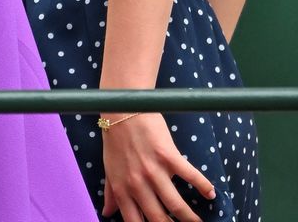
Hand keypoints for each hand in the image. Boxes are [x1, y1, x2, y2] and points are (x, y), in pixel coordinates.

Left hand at [101, 112, 215, 221]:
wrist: (121, 108)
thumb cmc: (114, 139)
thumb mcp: (109, 167)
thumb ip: (111, 192)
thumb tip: (107, 213)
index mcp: (122, 189)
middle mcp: (137, 183)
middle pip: (159, 219)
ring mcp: (154, 170)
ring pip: (176, 205)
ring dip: (191, 218)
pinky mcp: (168, 155)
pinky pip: (189, 175)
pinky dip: (203, 186)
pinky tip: (211, 193)